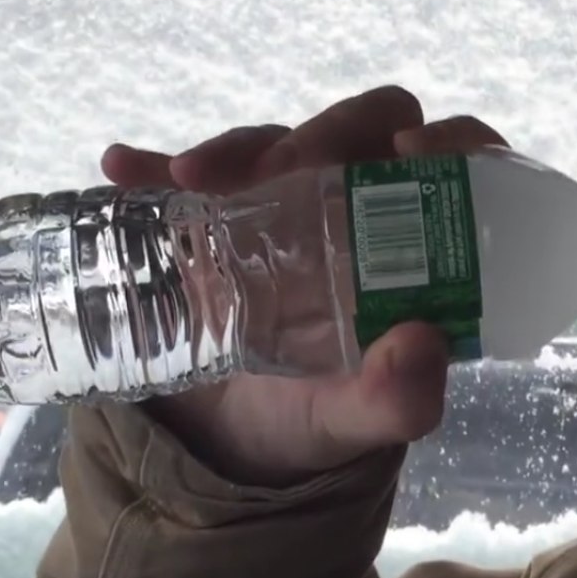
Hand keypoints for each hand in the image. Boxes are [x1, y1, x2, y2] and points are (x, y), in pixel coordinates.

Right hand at [101, 86, 510, 486]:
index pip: (453, 165)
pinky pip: (183, 177)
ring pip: (275, 144)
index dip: (448, 140)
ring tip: (189, 179)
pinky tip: (123, 169)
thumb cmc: (306, 422)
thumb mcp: (353, 422)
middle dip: (329, 131)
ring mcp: (278, 208)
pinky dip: (153, 167)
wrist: (219, 447)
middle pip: (365, 132)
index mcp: (409, 253)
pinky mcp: (210, 217)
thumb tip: (423, 342)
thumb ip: (398, 399)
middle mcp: (352, 215)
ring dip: (236, 148)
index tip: (413, 148)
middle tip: (287, 167)